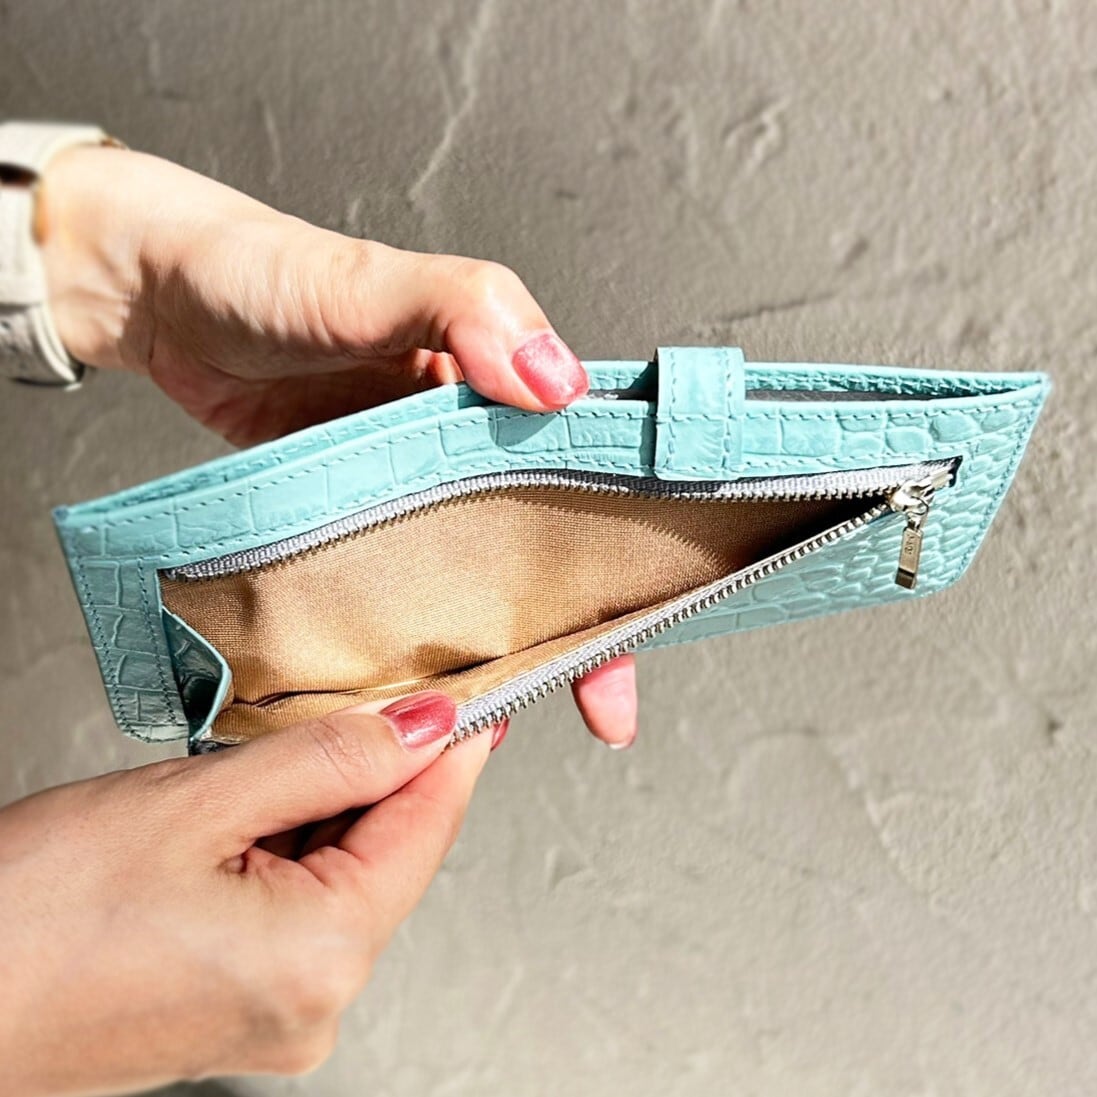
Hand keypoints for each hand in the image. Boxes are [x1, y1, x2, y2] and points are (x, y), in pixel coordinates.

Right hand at [0, 692, 492, 1094]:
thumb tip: (423, 728)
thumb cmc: (29, 917)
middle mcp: (313, 1004)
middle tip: (355, 704)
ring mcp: (278, 1015)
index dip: (452, 751)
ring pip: (342, 876)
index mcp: (320, 958)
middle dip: (378, 772)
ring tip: (265, 762)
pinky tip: (247, 813)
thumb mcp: (196, 803)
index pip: (426, 828)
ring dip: (325, 807)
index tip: (471, 700)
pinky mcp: (241, 1006)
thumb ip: (330, 760)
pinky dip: (290, 848)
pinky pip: (299, 908)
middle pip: (388, 853)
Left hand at [36, 145, 637, 748]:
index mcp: (499, 379)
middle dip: (583, 626)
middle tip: (600, 706)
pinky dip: (427, 633)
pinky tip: (429, 679)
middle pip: (549, 542)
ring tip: (512, 711)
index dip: (630, 547)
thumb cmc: (264, 274)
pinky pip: (408, 582)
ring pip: (481, 574)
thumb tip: (559, 382)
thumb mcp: (370, 281)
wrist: (155, 300)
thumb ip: (466, 311)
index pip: (592, 467)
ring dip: (507, 643)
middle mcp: (470, 440)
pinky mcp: (360, 513)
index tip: (647, 620)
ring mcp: (413, 485)